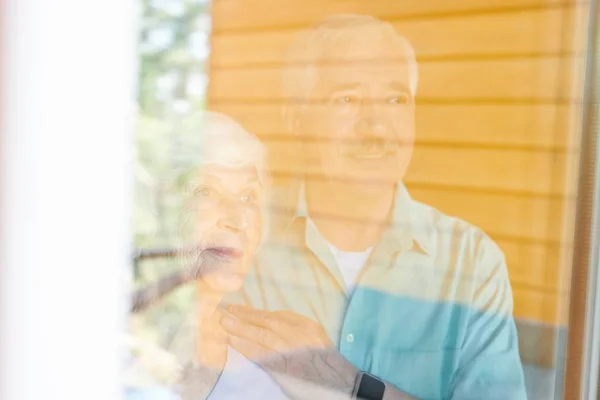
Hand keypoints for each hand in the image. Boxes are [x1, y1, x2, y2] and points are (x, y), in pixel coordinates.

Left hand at [220, 305, 358, 398]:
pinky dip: (248, 347)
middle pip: (267, 322)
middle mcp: (300, 334)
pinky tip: (235, 342)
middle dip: (245, 316)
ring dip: (241, 329)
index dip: (255, 311)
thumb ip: (295, 330)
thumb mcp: (315, 338)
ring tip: (225, 324)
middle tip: (226, 312)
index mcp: (307, 325)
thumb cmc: (327, 363)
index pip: (276, 315)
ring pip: (262, 336)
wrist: (342, 384)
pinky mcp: (287, 368)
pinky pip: (264, 355)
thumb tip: (269, 324)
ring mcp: (293, 351)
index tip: (240, 309)